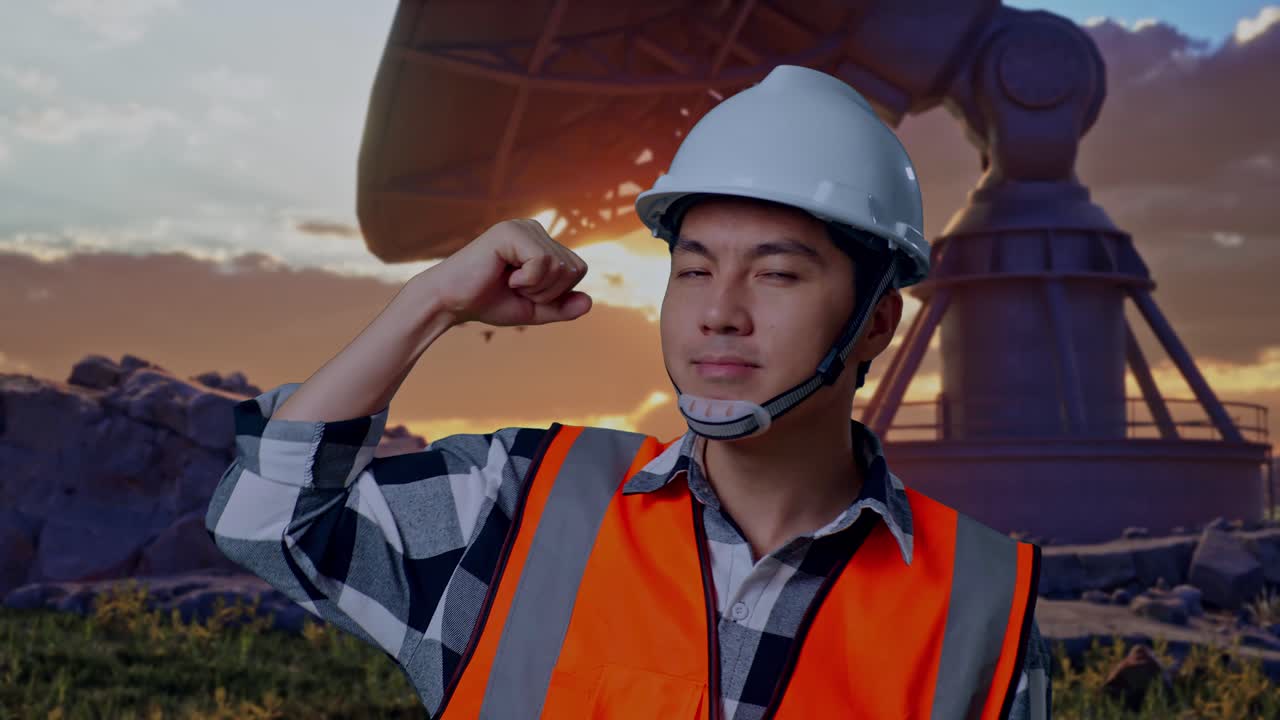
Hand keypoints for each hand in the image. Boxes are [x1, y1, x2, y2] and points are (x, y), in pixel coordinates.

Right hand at [417, 218, 591, 327]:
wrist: (451, 302)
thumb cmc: (488, 302)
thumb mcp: (534, 310)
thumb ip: (562, 307)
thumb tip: (589, 302)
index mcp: (542, 242)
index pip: (578, 269)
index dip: (557, 292)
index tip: (525, 291)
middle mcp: (535, 229)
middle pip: (574, 268)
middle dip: (548, 291)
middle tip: (516, 288)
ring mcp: (523, 227)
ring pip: (560, 266)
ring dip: (536, 287)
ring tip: (509, 282)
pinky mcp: (511, 231)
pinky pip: (543, 262)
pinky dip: (527, 280)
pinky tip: (505, 276)